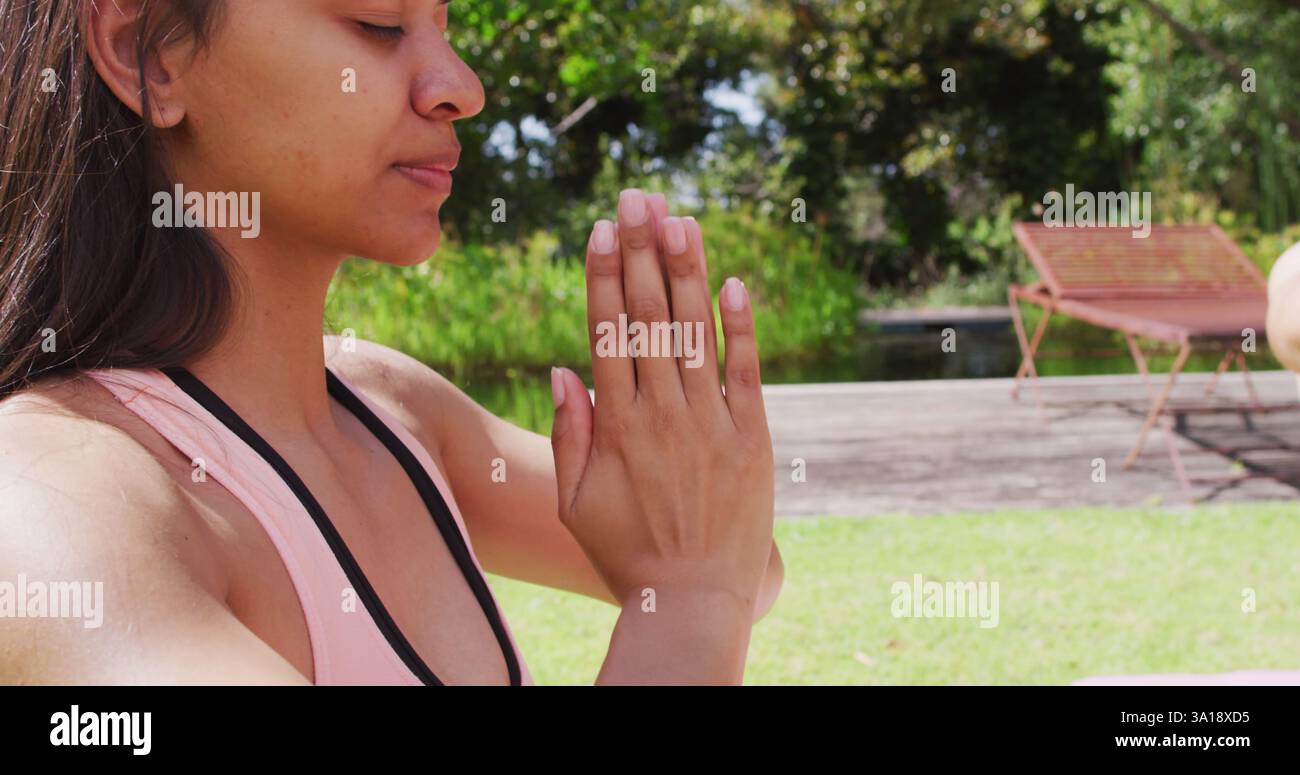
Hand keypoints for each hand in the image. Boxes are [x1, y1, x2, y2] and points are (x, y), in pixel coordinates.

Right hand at [549, 188, 775, 616]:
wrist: (694, 600)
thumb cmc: (626, 553)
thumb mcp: (574, 502)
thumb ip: (570, 433)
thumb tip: (564, 368)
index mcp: (615, 427)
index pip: (607, 333)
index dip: (604, 276)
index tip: (601, 228)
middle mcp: (662, 415)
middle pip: (650, 318)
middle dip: (642, 252)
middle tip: (639, 197)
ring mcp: (710, 424)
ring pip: (696, 333)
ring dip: (687, 272)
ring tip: (680, 219)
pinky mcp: (752, 440)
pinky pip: (747, 373)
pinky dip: (742, 328)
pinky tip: (735, 283)